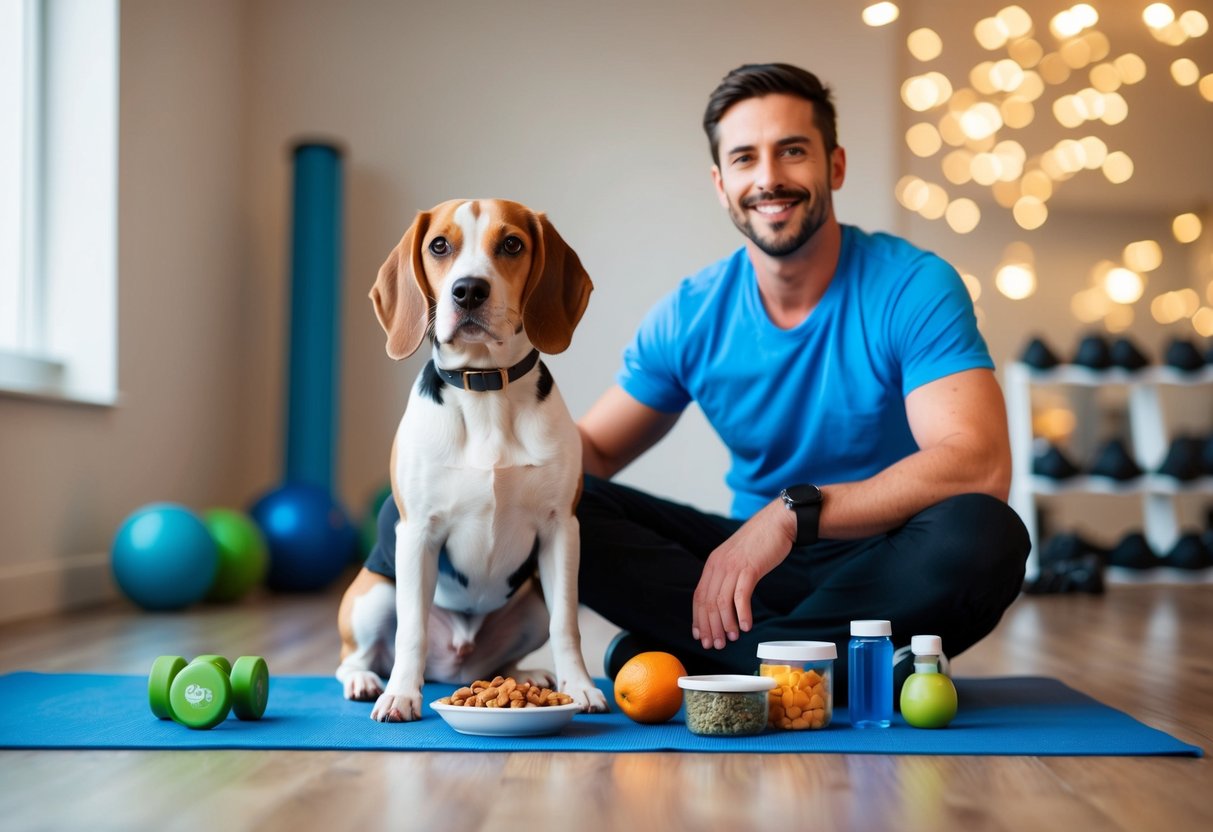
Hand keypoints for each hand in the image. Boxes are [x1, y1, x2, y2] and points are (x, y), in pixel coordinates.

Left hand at [692, 499, 795, 649]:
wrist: (776, 523)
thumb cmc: (759, 544)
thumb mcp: (736, 559)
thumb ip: (727, 576)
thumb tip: (723, 602)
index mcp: (712, 564)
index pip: (698, 597)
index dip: (698, 619)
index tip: (702, 636)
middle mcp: (718, 565)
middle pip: (708, 603)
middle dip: (711, 627)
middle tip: (716, 645)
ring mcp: (733, 566)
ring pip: (722, 602)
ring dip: (726, 624)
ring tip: (731, 639)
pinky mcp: (749, 568)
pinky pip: (741, 596)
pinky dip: (742, 614)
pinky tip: (746, 626)